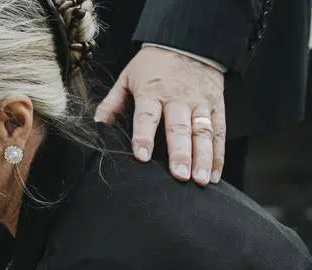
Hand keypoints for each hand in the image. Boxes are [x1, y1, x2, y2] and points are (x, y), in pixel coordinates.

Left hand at [94, 45, 225, 184]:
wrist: (189, 40)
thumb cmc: (153, 64)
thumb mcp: (128, 77)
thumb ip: (113, 103)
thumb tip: (97, 125)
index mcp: (153, 92)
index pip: (147, 116)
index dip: (144, 137)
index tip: (141, 156)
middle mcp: (178, 98)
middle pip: (180, 128)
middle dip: (180, 153)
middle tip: (180, 176)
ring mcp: (200, 102)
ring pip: (203, 132)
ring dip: (203, 157)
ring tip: (201, 180)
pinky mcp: (217, 105)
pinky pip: (219, 132)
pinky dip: (218, 154)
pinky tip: (214, 174)